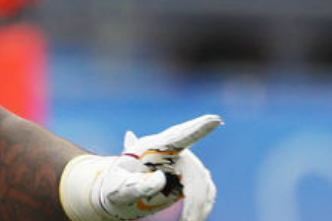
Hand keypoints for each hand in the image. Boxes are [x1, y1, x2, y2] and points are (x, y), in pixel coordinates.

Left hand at [60, 114, 221, 220]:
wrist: (118, 194)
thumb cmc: (116, 188)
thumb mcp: (120, 189)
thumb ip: (137, 185)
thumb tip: (162, 179)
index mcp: (152, 147)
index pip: (178, 136)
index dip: (197, 128)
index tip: (215, 119)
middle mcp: (171, 151)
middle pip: (193, 170)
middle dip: (194, 198)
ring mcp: (182, 163)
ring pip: (202, 182)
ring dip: (199, 205)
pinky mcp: (188, 177)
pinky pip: (205, 190)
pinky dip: (202, 206)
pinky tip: (193, 218)